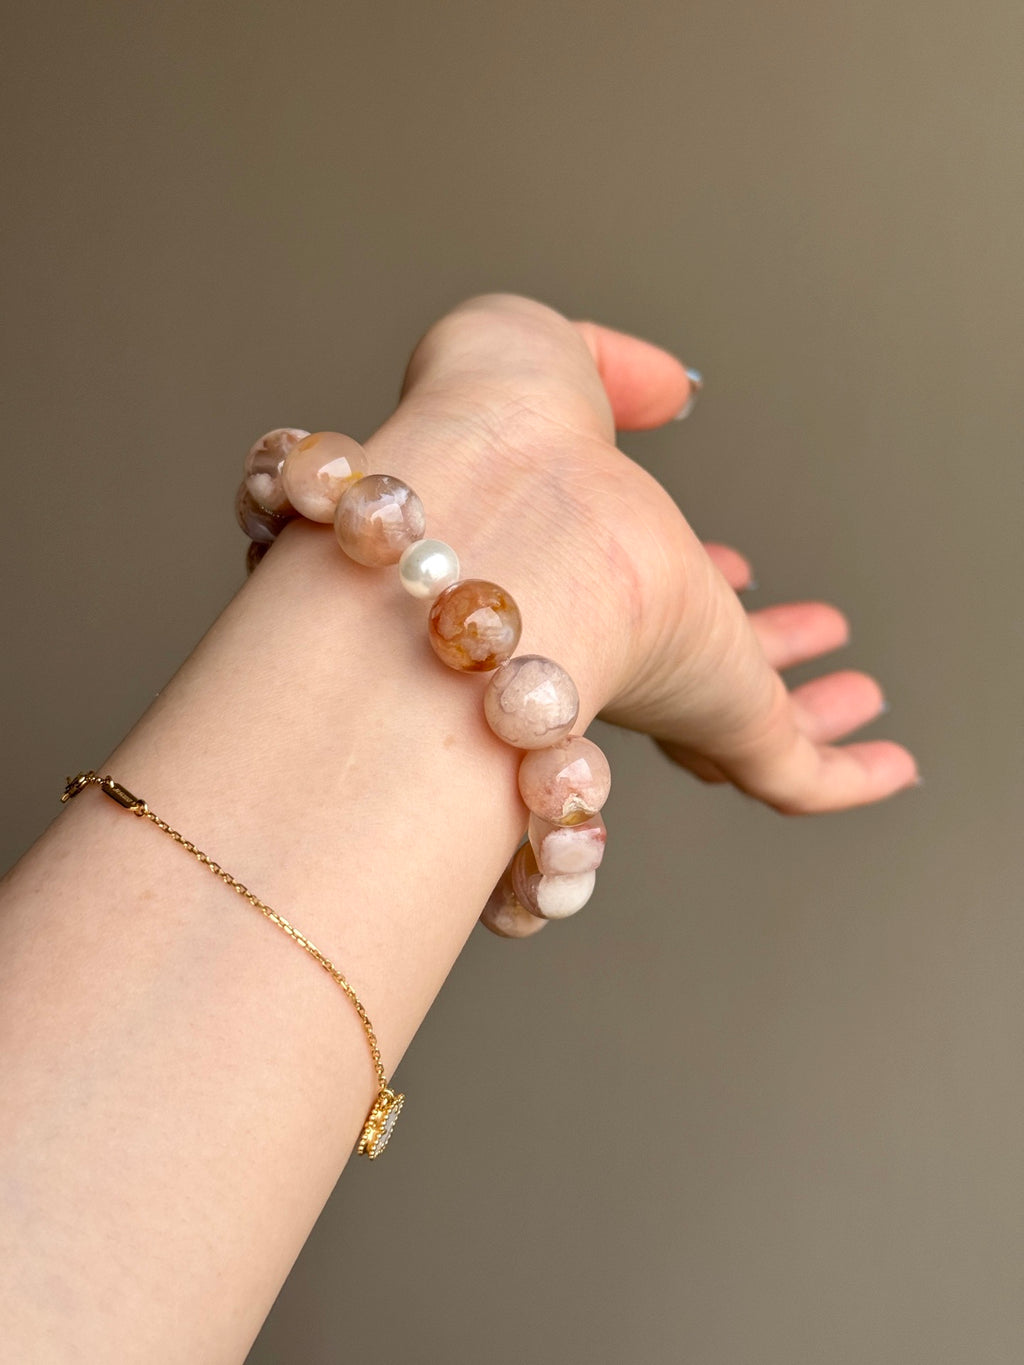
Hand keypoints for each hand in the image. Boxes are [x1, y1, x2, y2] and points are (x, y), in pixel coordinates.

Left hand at [363, 292, 916, 812]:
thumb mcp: (539, 355)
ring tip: (859, 693)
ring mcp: (669, 690)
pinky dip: (850, 777)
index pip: (637, 593)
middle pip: (691, 669)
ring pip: (742, 729)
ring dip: (809, 713)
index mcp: (573, 565)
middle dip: (756, 650)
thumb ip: (609, 371)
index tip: (730, 565)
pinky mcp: (723, 725)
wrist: (503, 522)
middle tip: (805, 634)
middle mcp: (617, 641)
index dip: (689, 579)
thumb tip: (667, 390)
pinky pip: (796, 776)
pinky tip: (892, 766)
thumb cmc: (494, 438)